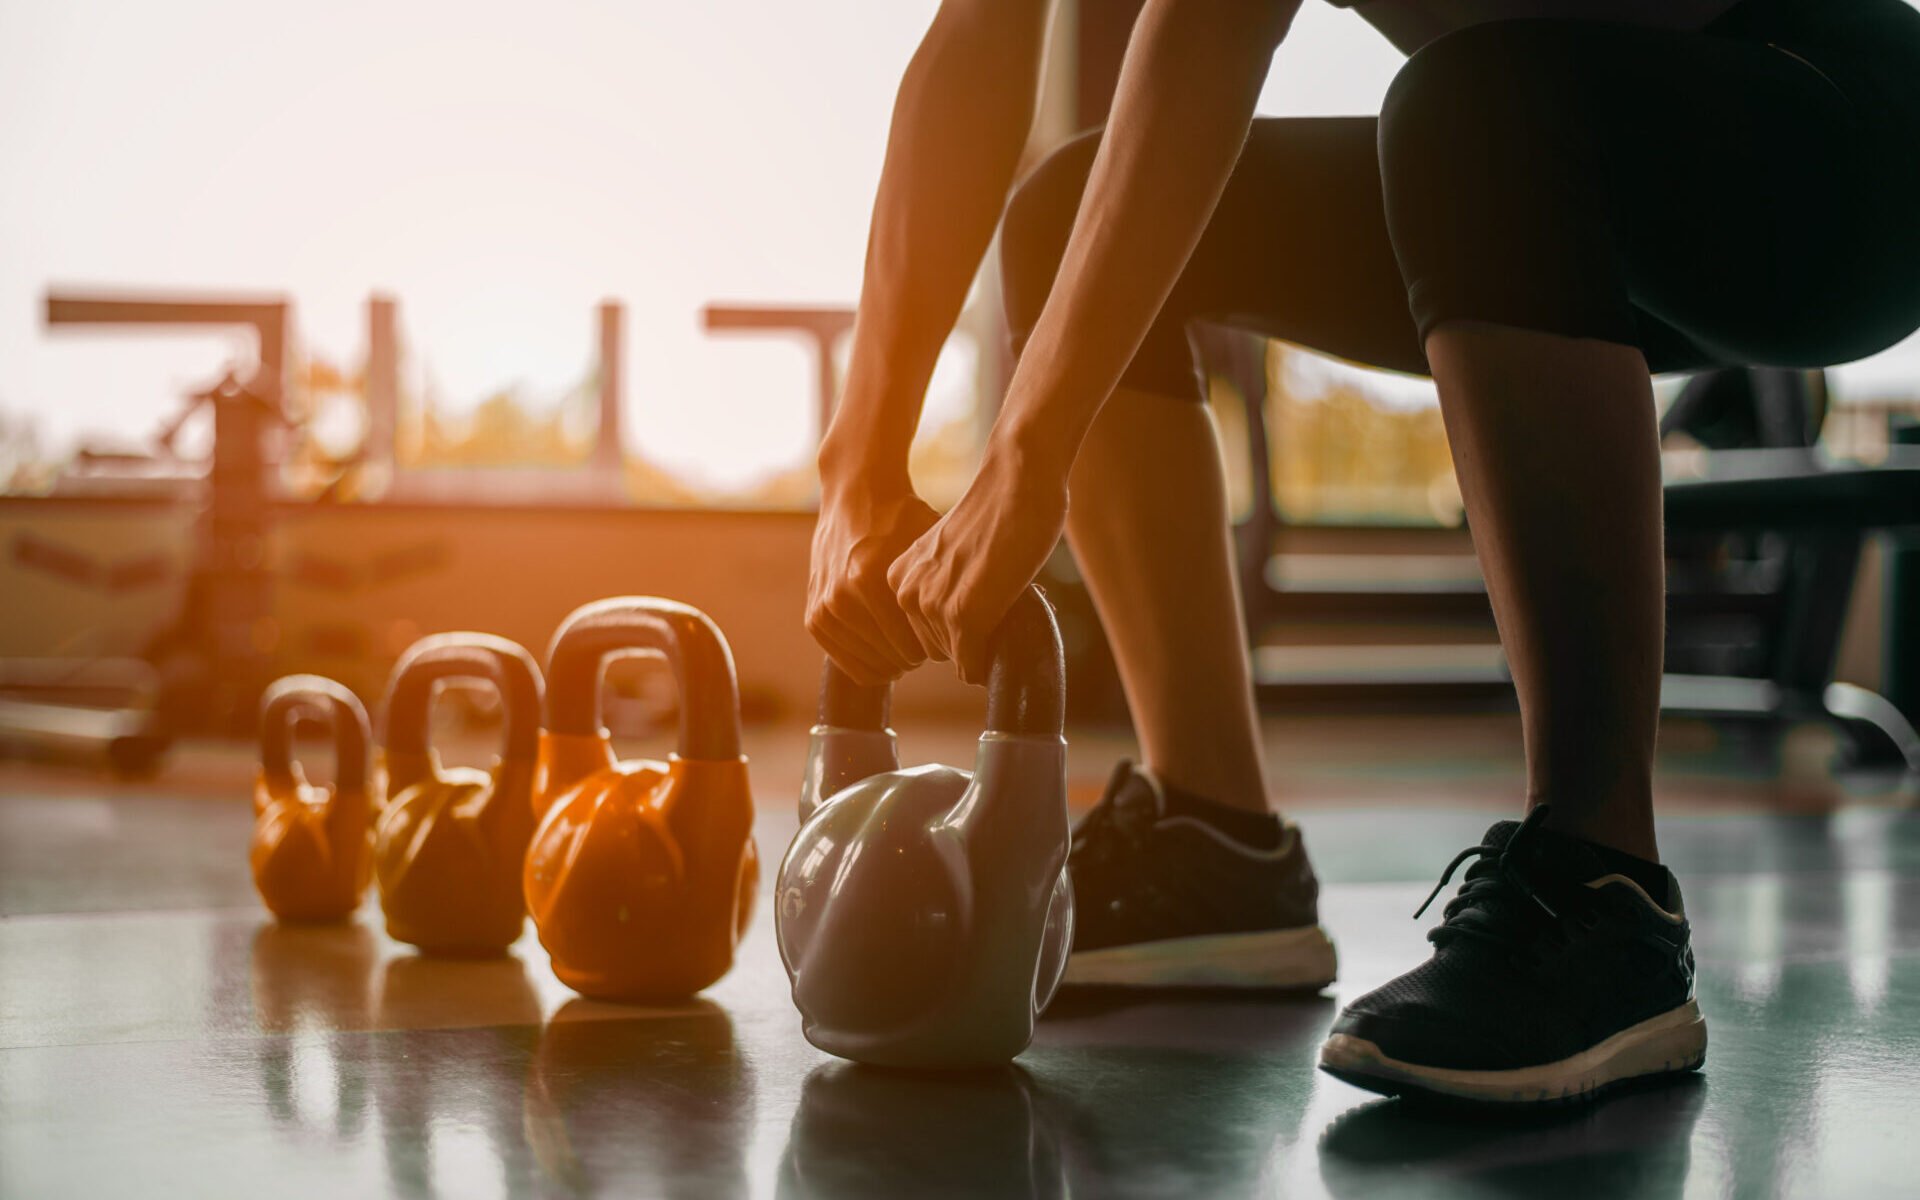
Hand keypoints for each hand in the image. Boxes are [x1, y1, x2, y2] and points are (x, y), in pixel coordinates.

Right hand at [807, 475, 939, 685]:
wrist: (855, 495)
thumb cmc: (902, 517)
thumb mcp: (930, 545)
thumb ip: (945, 588)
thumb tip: (975, 631)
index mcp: (869, 579)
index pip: (914, 648)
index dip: (938, 648)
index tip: (946, 636)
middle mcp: (841, 597)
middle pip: (894, 660)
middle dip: (917, 655)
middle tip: (929, 640)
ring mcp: (824, 609)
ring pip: (871, 666)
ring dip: (894, 660)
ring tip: (908, 642)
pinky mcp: (813, 617)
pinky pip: (846, 662)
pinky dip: (869, 661)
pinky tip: (887, 648)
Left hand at [888, 437, 1068, 684]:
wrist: (1018, 483)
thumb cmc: (997, 514)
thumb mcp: (951, 554)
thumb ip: (943, 584)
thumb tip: (957, 628)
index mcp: (900, 577)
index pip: (922, 632)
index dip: (958, 624)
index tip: (980, 597)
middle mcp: (906, 592)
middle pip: (938, 649)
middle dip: (969, 638)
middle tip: (997, 601)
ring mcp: (931, 605)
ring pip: (958, 658)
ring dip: (984, 643)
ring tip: (1003, 601)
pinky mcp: (962, 616)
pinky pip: (972, 666)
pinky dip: (990, 661)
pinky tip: (1006, 629)